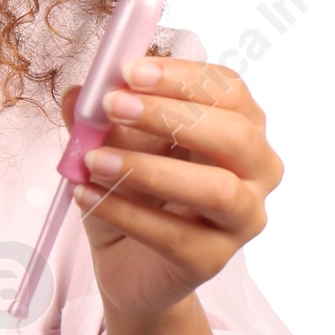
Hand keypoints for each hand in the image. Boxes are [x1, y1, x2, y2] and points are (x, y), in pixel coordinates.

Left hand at [59, 57, 282, 322]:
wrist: (127, 263)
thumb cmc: (132, 191)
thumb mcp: (111, 144)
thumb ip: (98, 118)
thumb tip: (78, 95)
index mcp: (241, 127)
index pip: (228, 90)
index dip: (181, 77)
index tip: (128, 71)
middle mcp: (256, 171)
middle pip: (235, 135)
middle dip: (170, 116)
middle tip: (112, 106)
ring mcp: (242, 220)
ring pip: (216, 190)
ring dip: (148, 169)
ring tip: (93, 159)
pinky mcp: (213, 261)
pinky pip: (174, 235)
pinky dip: (124, 212)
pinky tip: (85, 194)